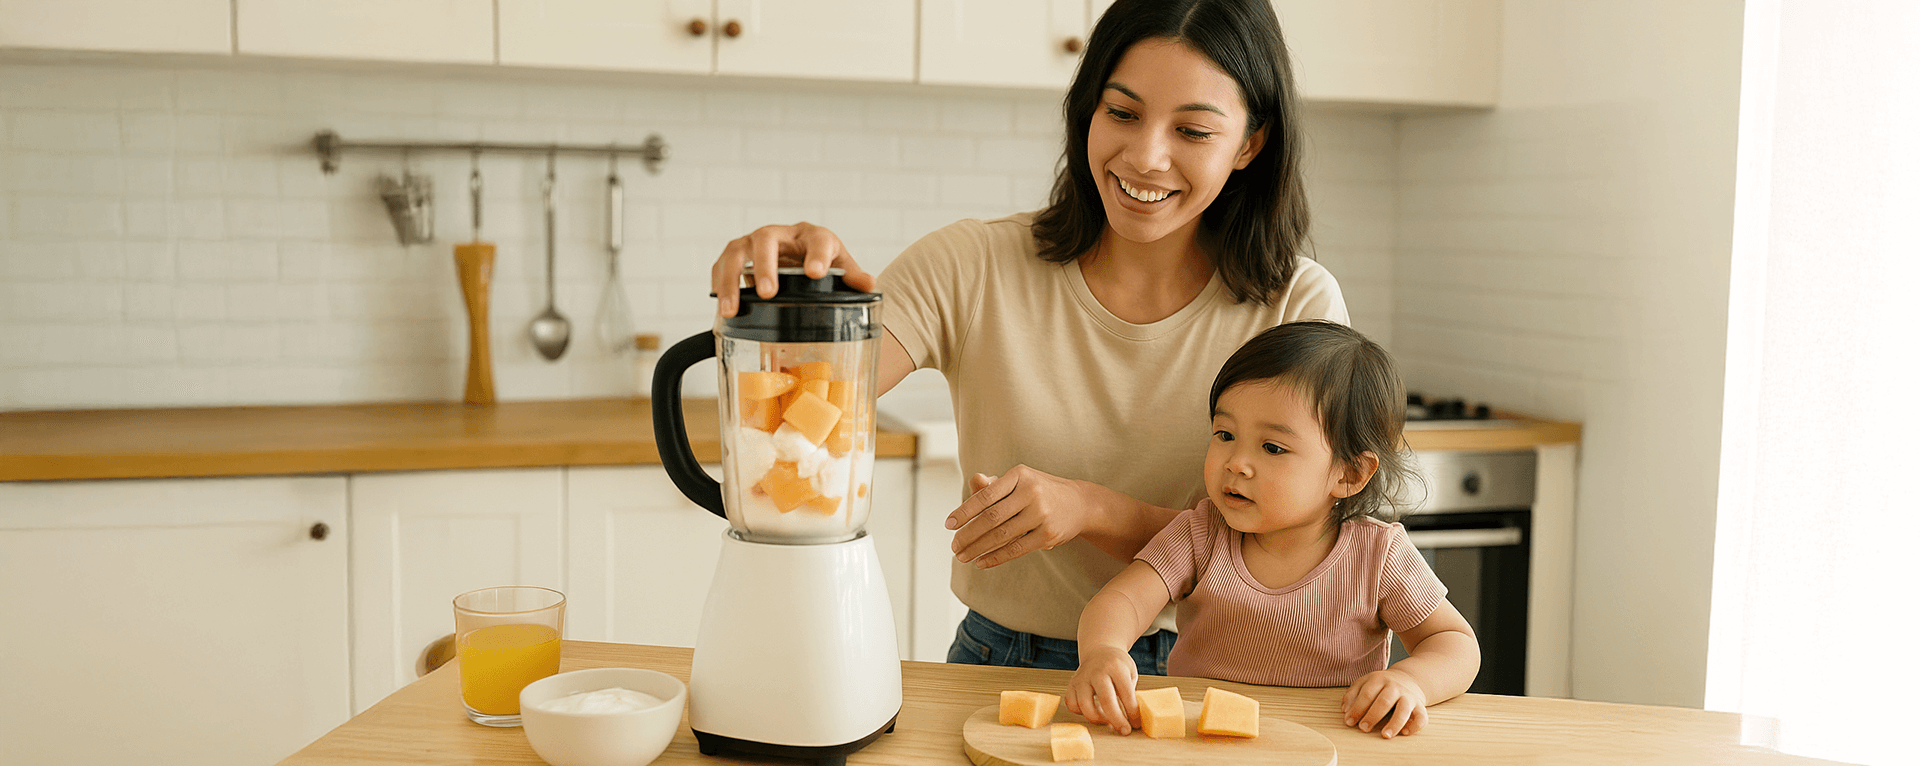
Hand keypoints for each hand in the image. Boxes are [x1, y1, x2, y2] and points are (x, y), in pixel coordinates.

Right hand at [711, 222, 876, 316]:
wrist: (803, 258)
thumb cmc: (822, 263)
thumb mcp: (841, 269)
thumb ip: (852, 277)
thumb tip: (868, 284)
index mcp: (814, 237)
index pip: (817, 240)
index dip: (817, 255)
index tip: (814, 274)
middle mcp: (783, 235)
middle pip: (767, 239)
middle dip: (764, 266)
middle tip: (767, 293)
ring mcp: (756, 243)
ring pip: (737, 251)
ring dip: (730, 279)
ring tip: (730, 309)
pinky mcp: (739, 255)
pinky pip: (722, 263)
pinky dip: (718, 281)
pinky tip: (720, 303)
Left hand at [948, 467, 1088, 568]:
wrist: (1080, 504)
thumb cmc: (1040, 491)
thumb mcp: (1019, 481)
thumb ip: (994, 485)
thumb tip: (975, 481)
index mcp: (1020, 475)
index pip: (986, 495)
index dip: (965, 511)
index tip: (949, 525)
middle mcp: (1031, 492)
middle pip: (991, 518)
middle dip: (968, 535)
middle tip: (954, 547)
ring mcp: (1041, 514)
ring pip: (1002, 535)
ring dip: (978, 548)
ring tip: (962, 557)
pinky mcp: (1048, 535)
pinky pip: (1016, 549)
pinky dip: (996, 557)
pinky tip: (981, 562)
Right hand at [1066, 647, 1139, 734]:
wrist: (1099, 651)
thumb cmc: (1117, 665)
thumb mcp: (1130, 672)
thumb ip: (1131, 692)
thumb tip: (1134, 718)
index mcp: (1115, 667)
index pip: (1126, 694)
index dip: (1133, 712)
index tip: (1136, 723)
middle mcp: (1097, 672)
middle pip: (1106, 700)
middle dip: (1117, 720)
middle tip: (1124, 730)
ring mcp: (1082, 678)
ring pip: (1084, 705)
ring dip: (1097, 719)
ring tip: (1107, 720)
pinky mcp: (1072, 684)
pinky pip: (1072, 704)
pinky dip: (1081, 713)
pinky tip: (1093, 711)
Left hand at [1341, 669, 1428, 737]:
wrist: (1407, 679)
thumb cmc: (1381, 685)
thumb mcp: (1365, 683)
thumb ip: (1352, 694)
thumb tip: (1345, 710)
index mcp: (1379, 680)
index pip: (1366, 694)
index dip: (1357, 709)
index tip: (1349, 722)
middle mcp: (1395, 687)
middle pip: (1384, 701)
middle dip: (1373, 716)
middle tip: (1363, 728)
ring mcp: (1408, 696)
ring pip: (1403, 709)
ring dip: (1394, 723)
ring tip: (1385, 735)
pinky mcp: (1420, 706)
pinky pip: (1421, 717)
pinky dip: (1415, 726)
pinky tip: (1404, 733)